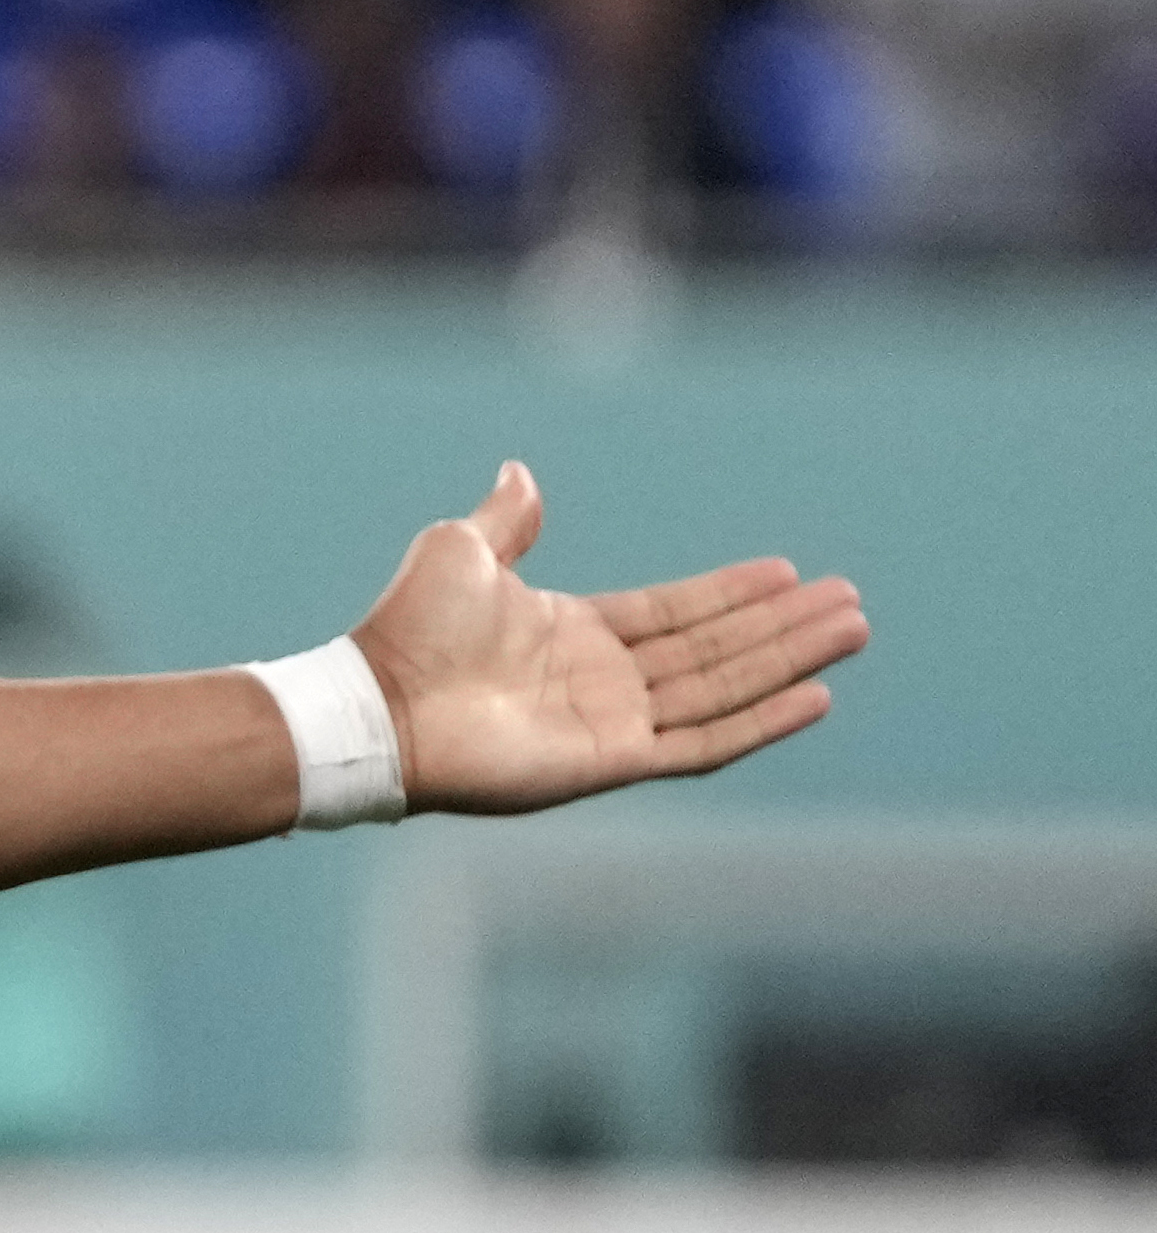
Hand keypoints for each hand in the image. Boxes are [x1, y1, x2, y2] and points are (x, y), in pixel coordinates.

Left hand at [356, 462, 866, 817]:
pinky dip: (762, 720)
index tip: (790, 572)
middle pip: (716, 647)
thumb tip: (522, 472)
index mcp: (573, 630)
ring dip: (789, 660)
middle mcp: (603, 678)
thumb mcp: (462, 550)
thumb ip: (507, 519)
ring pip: (725, 687)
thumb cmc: (408, 628)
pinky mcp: (615, 761)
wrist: (380, 702)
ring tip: (852, 630)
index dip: (732, 593)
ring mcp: (613, 722)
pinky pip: (705, 741)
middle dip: (784, 624)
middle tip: (851, 601)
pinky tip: (815, 696)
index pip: (675, 611)